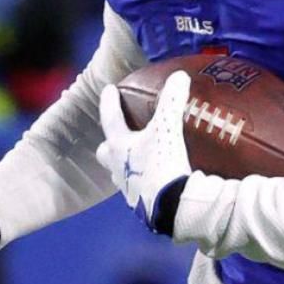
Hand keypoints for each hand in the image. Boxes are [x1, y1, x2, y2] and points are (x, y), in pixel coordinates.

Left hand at [96, 71, 192, 234]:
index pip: (109, 118)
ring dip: (124, 163)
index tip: (109, 90)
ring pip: (119, 172)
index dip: (109, 102)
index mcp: (118, 146)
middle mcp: (117, 167)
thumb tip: (179, 76)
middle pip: (105, 152)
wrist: (170, 207)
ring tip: (138, 158)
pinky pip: (138, 187)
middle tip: (118, 136)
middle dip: (109, 143)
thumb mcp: (167, 129)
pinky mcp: (141, 203)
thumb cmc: (161, 165)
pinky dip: (143, 180)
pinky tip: (155, 178)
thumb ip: (172, 102)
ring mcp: (127, 187)